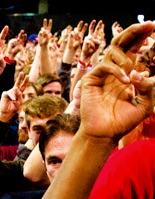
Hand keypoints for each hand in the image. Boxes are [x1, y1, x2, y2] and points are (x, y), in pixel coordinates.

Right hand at [0, 72, 25, 121]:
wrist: (7, 113)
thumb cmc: (14, 108)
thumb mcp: (20, 102)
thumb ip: (19, 95)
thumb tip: (16, 89)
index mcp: (19, 93)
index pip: (22, 86)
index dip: (25, 81)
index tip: (27, 76)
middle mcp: (14, 91)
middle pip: (18, 83)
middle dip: (20, 78)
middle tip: (22, 73)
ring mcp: (9, 92)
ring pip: (15, 90)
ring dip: (16, 95)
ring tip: (14, 100)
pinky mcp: (5, 94)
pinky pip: (10, 93)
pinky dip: (12, 97)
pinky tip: (13, 100)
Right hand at [79, 21, 154, 142]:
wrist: (105, 133)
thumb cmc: (124, 120)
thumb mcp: (146, 104)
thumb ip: (149, 87)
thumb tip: (139, 72)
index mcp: (128, 73)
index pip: (136, 49)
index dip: (144, 38)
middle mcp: (115, 70)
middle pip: (123, 42)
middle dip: (136, 31)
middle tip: (149, 24)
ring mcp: (102, 74)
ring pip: (112, 49)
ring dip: (126, 55)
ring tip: (132, 70)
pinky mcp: (91, 79)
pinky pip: (105, 66)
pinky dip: (117, 70)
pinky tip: (126, 81)